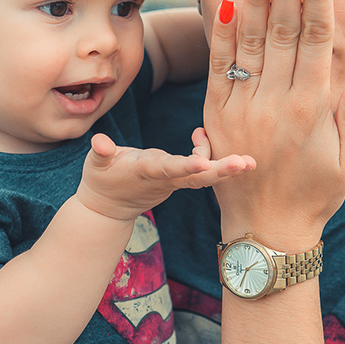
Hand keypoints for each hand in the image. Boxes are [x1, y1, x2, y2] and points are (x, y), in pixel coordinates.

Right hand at [75, 132, 255, 222]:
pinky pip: (200, 169)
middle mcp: (165, 179)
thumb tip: (99, 141)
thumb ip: (100, 152)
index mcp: (146, 172)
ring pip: (204, 176)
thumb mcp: (95, 165)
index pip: (169, 169)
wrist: (108, 208)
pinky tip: (201, 135)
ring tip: (249, 161)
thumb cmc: (101, 180)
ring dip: (227, 168)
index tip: (203, 163)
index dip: (185, 165)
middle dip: (222, 170)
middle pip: (198, 177)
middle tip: (245, 164)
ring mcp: (174, 181)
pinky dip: (209, 155)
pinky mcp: (179, 179)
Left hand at [203, 0, 344, 245]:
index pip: (316, 40)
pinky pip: (220, 69)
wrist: (266, 231)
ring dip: (256, 1)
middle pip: (283, 32)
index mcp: (312, 108)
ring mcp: (244, 108)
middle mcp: (277, 103)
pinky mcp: (217, 117)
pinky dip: (223, 36)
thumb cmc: (316, 193)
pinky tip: (228, 5)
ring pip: (251, 43)